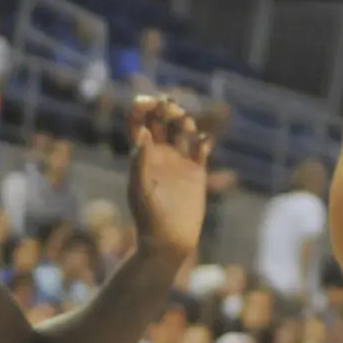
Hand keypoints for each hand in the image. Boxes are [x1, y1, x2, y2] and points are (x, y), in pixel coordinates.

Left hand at [126, 96, 211, 262]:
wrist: (169, 241)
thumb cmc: (149, 217)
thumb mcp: (139, 189)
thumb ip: (140, 161)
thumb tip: (143, 133)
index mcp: (142, 156)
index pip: (139, 124)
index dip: (142, 108)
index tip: (150, 100)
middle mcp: (160, 155)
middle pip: (162, 121)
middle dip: (165, 108)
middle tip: (170, 106)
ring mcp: (179, 162)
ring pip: (183, 130)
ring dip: (184, 120)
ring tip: (184, 122)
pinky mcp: (198, 172)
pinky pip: (201, 149)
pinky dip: (203, 140)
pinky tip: (203, 141)